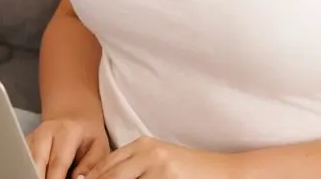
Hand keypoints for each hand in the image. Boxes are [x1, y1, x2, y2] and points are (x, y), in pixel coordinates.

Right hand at [26, 115, 111, 178]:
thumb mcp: (99, 148)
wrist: (74, 118)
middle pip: (36, 162)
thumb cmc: (88, 136)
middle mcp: (45, 132)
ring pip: (26, 161)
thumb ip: (90, 166)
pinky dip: (28, 170)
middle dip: (39, 177)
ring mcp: (32, 137)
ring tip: (40, 178)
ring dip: (32, 173)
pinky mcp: (24, 143)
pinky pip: (23, 161)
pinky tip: (35, 175)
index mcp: (67, 132)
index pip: (57, 162)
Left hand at [87, 136, 237, 178]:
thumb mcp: (159, 162)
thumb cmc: (190, 171)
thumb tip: (96, 178)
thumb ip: (132, 167)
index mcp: (142, 145)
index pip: (104, 166)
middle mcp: (147, 152)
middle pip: (108, 176)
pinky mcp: (166, 178)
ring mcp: (157, 167)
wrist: (225, 171)